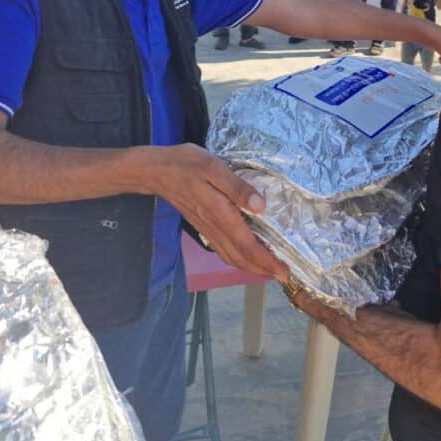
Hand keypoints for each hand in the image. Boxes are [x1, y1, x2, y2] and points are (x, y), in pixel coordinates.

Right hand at [147, 144, 288, 281]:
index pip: (247, 246)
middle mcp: (214, 227)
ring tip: (269, 268)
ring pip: (231, 257)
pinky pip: (222, 250)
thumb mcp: (214, 167)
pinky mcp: (203, 227)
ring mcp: (207, 229)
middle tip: (283, 275)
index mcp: (220, 214)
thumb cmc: (186, 165)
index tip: (284, 272)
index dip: (266, 261)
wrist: (156, 171)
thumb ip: (237, 188)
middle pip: (240, 258)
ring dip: (251, 267)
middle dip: (262, 269)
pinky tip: (246, 254)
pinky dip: (238, 258)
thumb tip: (260, 207)